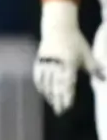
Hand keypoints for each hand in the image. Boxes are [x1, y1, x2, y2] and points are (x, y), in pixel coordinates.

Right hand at [34, 0, 96, 114]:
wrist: (59, 28)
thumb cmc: (76, 42)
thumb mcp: (87, 54)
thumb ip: (95, 68)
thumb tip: (104, 80)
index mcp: (69, 63)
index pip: (68, 83)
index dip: (67, 95)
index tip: (68, 106)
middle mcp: (56, 64)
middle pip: (56, 86)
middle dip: (58, 99)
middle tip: (60, 111)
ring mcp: (46, 62)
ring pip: (47, 83)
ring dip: (50, 95)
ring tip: (54, 104)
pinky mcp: (39, 61)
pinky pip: (39, 77)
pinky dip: (41, 86)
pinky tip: (45, 93)